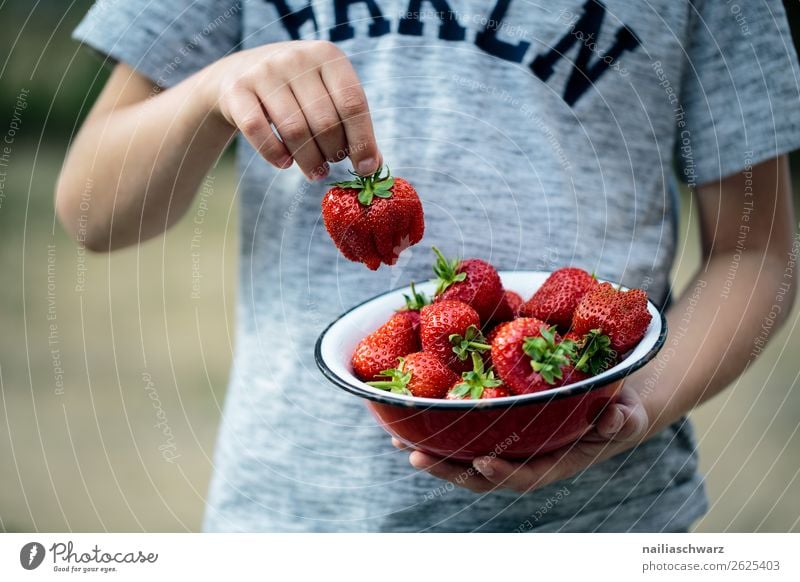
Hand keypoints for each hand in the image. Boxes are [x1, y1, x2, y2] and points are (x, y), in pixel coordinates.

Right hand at [208, 40, 380, 179]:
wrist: (238, 73)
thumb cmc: (296, 91)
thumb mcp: (326, 95)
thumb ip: (351, 124)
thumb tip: (372, 165)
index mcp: (327, 55)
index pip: (353, 103)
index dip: (363, 141)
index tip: (365, 169)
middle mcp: (296, 58)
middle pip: (325, 122)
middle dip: (333, 153)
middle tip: (331, 164)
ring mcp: (264, 71)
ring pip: (294, 131)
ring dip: (309, 161)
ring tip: (315, 171)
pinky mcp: (236, 90)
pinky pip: (260, 133)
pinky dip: (276, 155)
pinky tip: (285, 163)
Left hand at [394, 382, 650, 492]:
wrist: (607, 405)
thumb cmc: (618, 410)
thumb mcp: (628, 413)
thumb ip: (623, 418)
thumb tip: (615, 417)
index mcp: (555, 461)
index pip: (527, 476)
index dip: (504, 474)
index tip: (482, 463)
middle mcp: (526, 460)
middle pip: (482, 475)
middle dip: (450, 469)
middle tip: (418, 457)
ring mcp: (508, 448)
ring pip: (465, 459)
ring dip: (434, 454)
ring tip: (401, 442)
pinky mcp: (496, 432)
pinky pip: (464, 435)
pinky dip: (436, 431)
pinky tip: (409, 421)